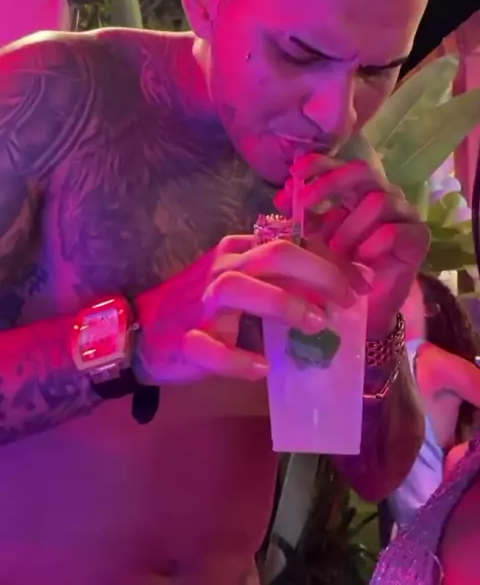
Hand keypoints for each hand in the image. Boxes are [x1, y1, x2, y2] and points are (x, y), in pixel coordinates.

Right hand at [133, 232, 368, 384]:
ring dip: (283, 304)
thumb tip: (336, 289)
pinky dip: (238, 359)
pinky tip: (262, 368)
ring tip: (316, 324)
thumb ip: (280, 280)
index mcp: (237, 250)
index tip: (362, 281)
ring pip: (241, 288)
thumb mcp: (242, 282)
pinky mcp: (186, 340)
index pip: (292, 243)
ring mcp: (201, 304)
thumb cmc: (201, 307)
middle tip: (349, 299)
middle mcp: (221, 268)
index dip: (332, 260)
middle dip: (320, 272)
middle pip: (275, 255)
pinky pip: (211, 348)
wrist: (141, 331)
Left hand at [274, 153, 429, 338]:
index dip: (319, 164)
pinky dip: (369, 247)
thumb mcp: (318, 240)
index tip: (294, 173)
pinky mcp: (419, 237)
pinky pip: (392, 233)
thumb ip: (307, 218)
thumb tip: (284, 197)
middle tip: (305, 204)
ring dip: (349, 228)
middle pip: (362, 171)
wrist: (368, 309)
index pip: (341, 165)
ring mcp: (404, 214)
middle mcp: (384, 195)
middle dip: (330, 184)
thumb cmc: (343, 270)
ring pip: (377, 202)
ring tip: (336, 251)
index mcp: (360, 192)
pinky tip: (360, 261)